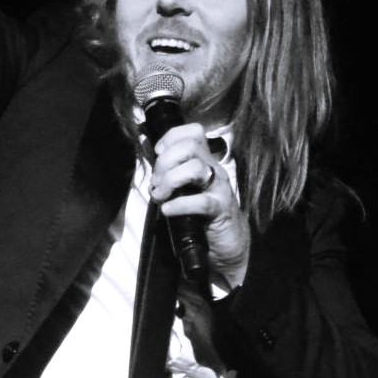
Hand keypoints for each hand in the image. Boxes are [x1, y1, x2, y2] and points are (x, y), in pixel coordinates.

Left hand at [149, 123, 249, 289]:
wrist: (229, 244)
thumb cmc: (203, 214)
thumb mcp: (186, 188)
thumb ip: (171, 172)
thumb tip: (148, 159)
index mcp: (205, 161)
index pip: (193, 133)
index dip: (172, 136)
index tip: (158, 152)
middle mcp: (214, 169)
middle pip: (190, 146)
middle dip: (165, 161)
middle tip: (156, 182)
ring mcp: (219, 188)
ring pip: (195, 168)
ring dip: (170, 180)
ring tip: (160, 196)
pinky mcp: (221, 210)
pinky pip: (200, 201)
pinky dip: (179, 204)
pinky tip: (168, 210)